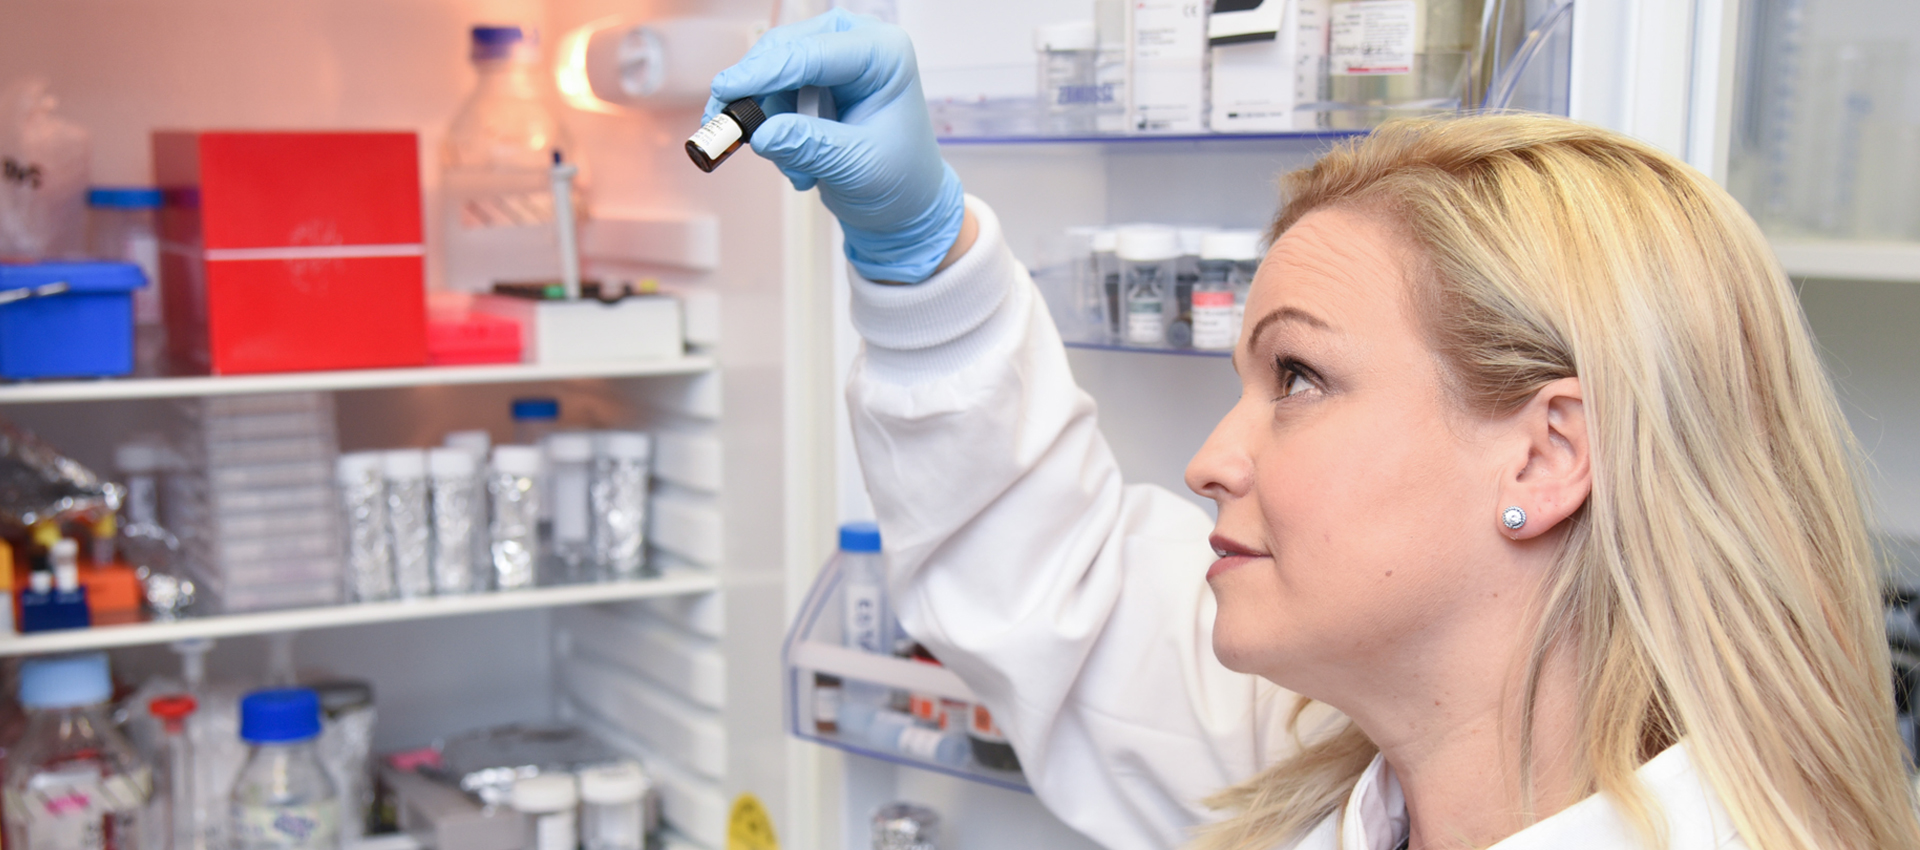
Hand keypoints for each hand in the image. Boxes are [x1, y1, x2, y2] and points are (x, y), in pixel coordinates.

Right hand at [706, 10, 964, 282]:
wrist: (904, 204)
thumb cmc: (898, 181)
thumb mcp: (854, 167)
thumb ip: (809, 146)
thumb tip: (761, 133)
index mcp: (884, 54)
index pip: (813, 53)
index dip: (764, 72)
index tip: (725, 90)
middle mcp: (860, 43)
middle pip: (784, 50)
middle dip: (757, 95)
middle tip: (732, 131)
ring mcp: (836, 56)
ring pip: (771, 72)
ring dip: (771, 122)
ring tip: (798, 169)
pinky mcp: (816, 78)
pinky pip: (772, 91)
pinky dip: (775, 128)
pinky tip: (800, 163)